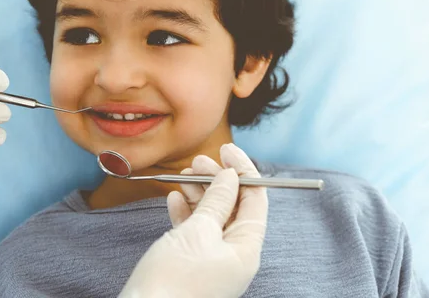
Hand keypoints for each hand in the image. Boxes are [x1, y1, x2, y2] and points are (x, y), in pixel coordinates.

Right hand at [120, 143, 267, 297]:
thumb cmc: (174, 279)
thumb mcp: (198, 232)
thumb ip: (217, 201)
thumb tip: (231, 177)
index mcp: (245, 249)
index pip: (255, 200)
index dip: (244, 171)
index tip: (226, 149)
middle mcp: (233, 255)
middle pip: (233, 206)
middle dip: (217, 180)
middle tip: (198, 161)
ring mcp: (213, 259)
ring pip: (212, 216)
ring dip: (199, 193)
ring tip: (183, 176)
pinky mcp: (192, 263)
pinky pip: (195, 231)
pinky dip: (186, 212)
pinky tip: (175, 199)